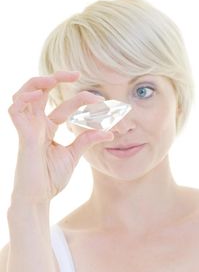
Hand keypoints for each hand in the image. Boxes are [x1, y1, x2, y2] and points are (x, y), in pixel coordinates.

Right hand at [8, 71, 113, 202]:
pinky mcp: (22, 136)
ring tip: (55, 79)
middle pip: (41, 91)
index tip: (100, 100)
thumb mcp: (73, 155)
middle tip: (76, 74)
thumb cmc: (51, 178)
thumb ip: (87, 141)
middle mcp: (37, 124)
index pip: (64, 106)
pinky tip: (38, 95)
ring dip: (37, 82)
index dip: (80, 99)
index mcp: (48, 128)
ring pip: (23, 94)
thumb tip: (109, 132)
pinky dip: (24, 99)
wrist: (39, 198)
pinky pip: (15, 110)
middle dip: (57, 78)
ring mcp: (28, 128)